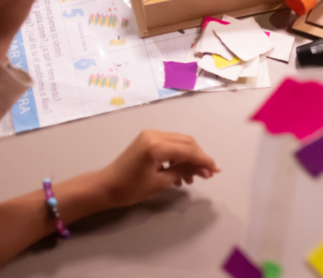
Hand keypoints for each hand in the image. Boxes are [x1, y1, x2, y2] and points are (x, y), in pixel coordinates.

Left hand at [95, 129, 219, 209]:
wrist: (106, 186)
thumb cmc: (131, 188)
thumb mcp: (160, 182)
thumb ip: (183, 171)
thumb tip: (203, 168)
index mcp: (157, 145)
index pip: (188, 150)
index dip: (204, 160)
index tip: (216, 171)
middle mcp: (155, 134)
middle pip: (186, 142)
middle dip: (199, 158)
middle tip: (208, 175)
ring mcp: (150, 135)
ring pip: (179, 142)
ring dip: (189, 158)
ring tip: (192, 178)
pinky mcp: (147, 139)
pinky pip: (170, 144)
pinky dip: (178, 156)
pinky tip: (180, 174)